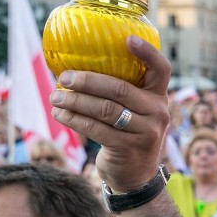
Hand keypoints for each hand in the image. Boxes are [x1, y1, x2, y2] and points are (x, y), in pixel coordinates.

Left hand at [50, 36, 169, 191]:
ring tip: (55, 96)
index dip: (146, 52)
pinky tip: (60, 114)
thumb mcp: (136, 114)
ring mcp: (146, 131)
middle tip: (64, 77)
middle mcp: (158, 113)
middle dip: (87, 81)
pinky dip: (74, 119)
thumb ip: (123, 95)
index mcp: (159, 98)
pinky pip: (95, 128)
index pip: (160, 69)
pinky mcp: (128, 147)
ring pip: (104, 109)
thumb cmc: (129, 137)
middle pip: (119, 89)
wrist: (136, 177)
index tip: (126, 38)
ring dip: (75, 101)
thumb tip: (79, 68)